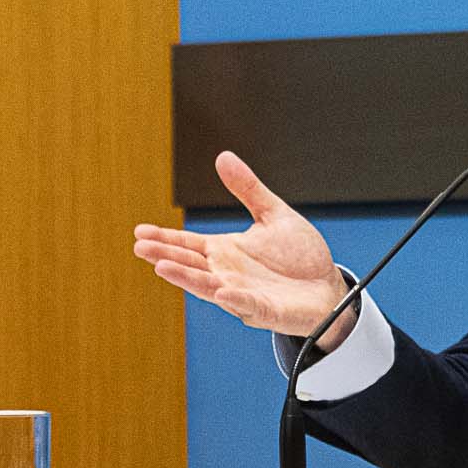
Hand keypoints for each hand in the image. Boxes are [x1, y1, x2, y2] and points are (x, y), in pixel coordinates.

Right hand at [132, 151, 351, 345]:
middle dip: (166, 256)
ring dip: (188, 278)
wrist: (327, 287)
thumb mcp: (273, 215)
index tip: (139, 232)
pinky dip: (235, 298)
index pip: (189, 244)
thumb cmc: (299, 256)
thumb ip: (248, 189)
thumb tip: (223, 157)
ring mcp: (244, 294)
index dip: (165, 238)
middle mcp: (228, 273)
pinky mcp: (267, 310)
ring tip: (163, 267)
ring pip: (210, 287)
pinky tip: (222, 291)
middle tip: (140, 247)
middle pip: (191, 265)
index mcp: (226, 251)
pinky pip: (248, 304)